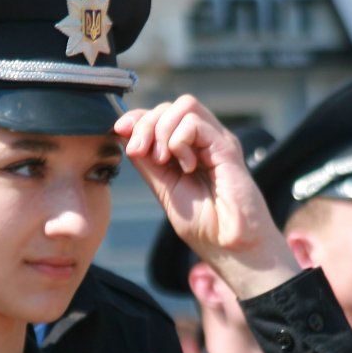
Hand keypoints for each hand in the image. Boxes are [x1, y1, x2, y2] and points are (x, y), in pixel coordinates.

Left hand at [116, 95, 298, 298]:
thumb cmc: (205, 225)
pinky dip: (180, 142)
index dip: (138, 117)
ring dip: (162, 130)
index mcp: (189, 150)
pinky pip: (195, 123)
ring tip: (164, 160)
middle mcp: (205, 141)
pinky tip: (187, 167)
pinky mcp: (227, 148)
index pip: (161, 115)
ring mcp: (217, 142)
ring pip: (184, 105)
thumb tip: (126, 137)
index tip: (119, 129)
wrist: (232, 247)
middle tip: (139, 152)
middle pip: (170, 106)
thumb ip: (149, 164)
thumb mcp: (165, 190)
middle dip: (145, 124)